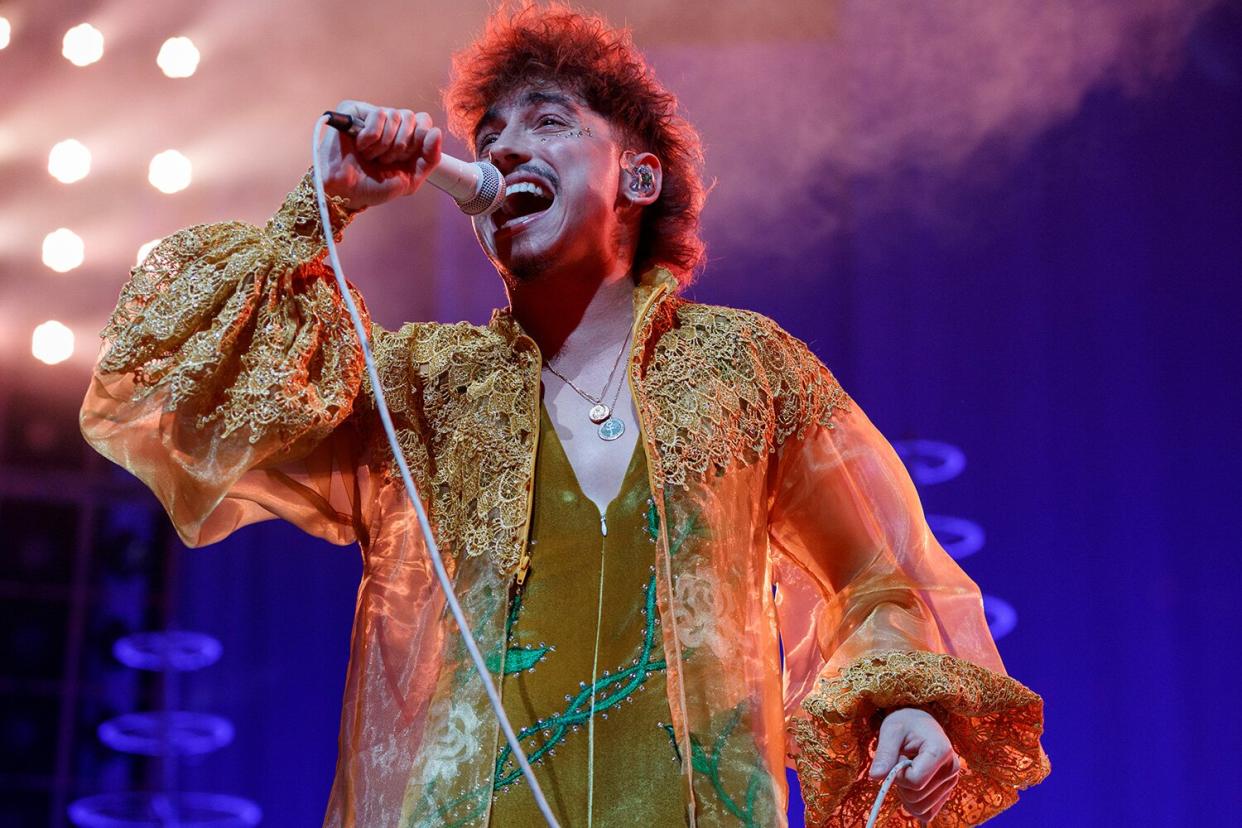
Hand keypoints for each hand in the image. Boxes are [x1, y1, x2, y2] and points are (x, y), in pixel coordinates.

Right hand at [316, 100, 442, 209]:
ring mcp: (372, 116)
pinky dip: (371, 137)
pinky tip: (360, 146)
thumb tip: (436, 132)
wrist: (347, 192)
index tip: (405, 158)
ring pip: (395, 116)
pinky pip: (378, 115)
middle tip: (384, 160)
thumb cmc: (375, 186)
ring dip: (384, 145)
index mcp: (406, 136)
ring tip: (371, 156)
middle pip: (412, 117)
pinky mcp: (354, 111)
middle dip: (401, 146)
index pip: (425, 121)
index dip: (419, 139)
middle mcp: (391, 123)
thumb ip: (431, 158)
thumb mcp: (412, 179)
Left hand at [868, 707, 959, 824]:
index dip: (897, 774)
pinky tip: (911, 785)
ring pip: (921, 809)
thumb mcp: (892, 730)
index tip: (896, 758)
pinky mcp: (947, 793)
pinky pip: (928, 813)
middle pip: (917, 797)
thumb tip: (874, 777)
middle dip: (900, 784)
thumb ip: (884, 753)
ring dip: (906, 795)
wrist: (920, 724)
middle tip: (900, 763)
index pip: (915, 781)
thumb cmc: (906, 723)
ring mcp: (951, 783)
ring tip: (907, 771)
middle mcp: (952, 769)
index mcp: (941, 751)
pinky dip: (914, 804)